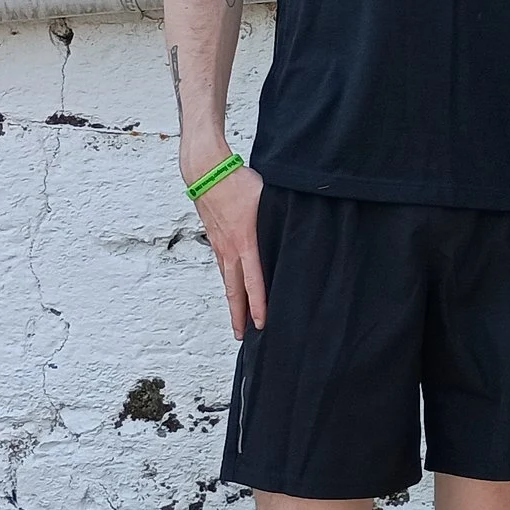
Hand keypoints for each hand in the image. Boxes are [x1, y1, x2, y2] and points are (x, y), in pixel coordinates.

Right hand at [193, 164, 266, 339]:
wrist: (206, 172)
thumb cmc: (239, 182)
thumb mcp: (268, 199)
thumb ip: (282, 217)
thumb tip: (302, 226)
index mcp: (246, 242)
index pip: (254, 281)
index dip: (259, 305)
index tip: (262, 324)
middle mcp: (230, 250)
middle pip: (234, 291)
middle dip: (239, 316)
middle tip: (241, 337)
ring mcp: (220, 246)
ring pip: (227, 282)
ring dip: (233, 303)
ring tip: (237, 321)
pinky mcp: (215, 241)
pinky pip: (223, 269)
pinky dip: (228, 284)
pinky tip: (232, 290)